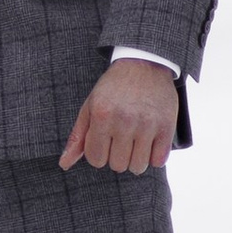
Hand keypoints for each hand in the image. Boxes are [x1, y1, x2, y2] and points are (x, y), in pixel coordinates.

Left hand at [60, 59, 177, 176]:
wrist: (143, 65)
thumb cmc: (112, 89)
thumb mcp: (90, 107)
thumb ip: (77, 137)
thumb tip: (64, 164)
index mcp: (102, 115)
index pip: (96, 159)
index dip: (98, 154)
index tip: (103, 143)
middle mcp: (125, 120)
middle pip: (117, 165)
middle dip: (116, 157)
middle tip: (120, 140)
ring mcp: (148, 124)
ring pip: (138, 167)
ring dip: (135, 160)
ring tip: (134, 143)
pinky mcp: (167, 126)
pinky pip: (159, 161)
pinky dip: (153, 157)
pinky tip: (149, 143)